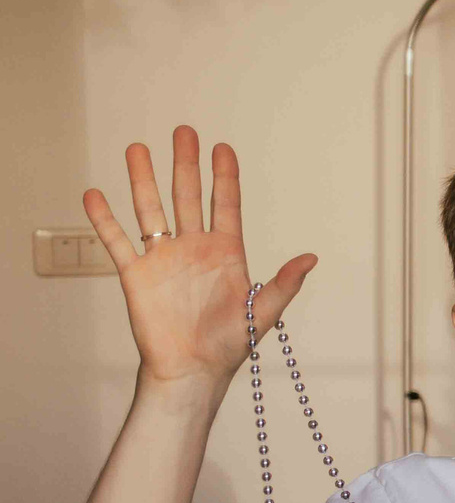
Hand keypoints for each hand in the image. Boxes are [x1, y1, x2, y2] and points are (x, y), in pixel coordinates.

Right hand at [83, 127, 316, 389]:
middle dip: (185, 164)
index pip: (226, 205)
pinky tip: (94, 194)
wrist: (193, 371)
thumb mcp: (264, 311)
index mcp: (226, 252)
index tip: (222, 146)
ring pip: (150, 210)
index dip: (224, 176)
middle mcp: (193, 248)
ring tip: (138, 148)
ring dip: (143, 179)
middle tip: (184, 131)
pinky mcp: (136, 275)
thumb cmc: (230, 343)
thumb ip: (286, 282)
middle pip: (187, 196)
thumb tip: (312, 257)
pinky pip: (117, 242)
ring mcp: (163, 259)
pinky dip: (105, 219)